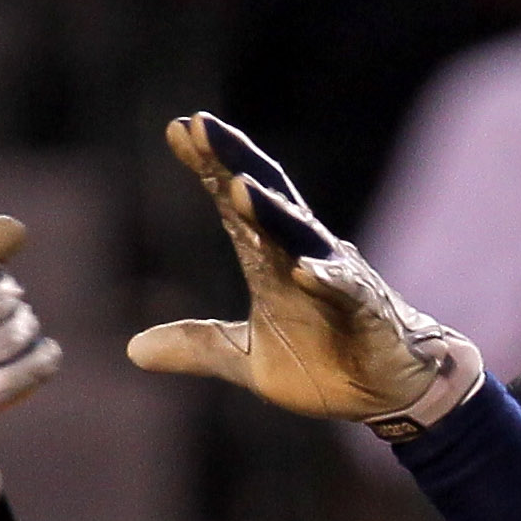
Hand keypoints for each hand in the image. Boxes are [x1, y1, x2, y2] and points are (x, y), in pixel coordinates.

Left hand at [128, 114, 479, 430]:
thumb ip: (197, 346)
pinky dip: (325, 279)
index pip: (235, 205)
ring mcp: (335, 279)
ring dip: (270, 211)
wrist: (387, 394)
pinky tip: (304, 270)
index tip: (177, 130)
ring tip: (239, 187)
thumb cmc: (323, 364)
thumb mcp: (247, 360)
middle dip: (234, 162)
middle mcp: (300, 256)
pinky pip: (344, 291)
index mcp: (270, 261)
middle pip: (265, 198)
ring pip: (299, 235)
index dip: (208, 167)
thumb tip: (133, 350)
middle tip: (201, 126)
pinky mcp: (365, 312)